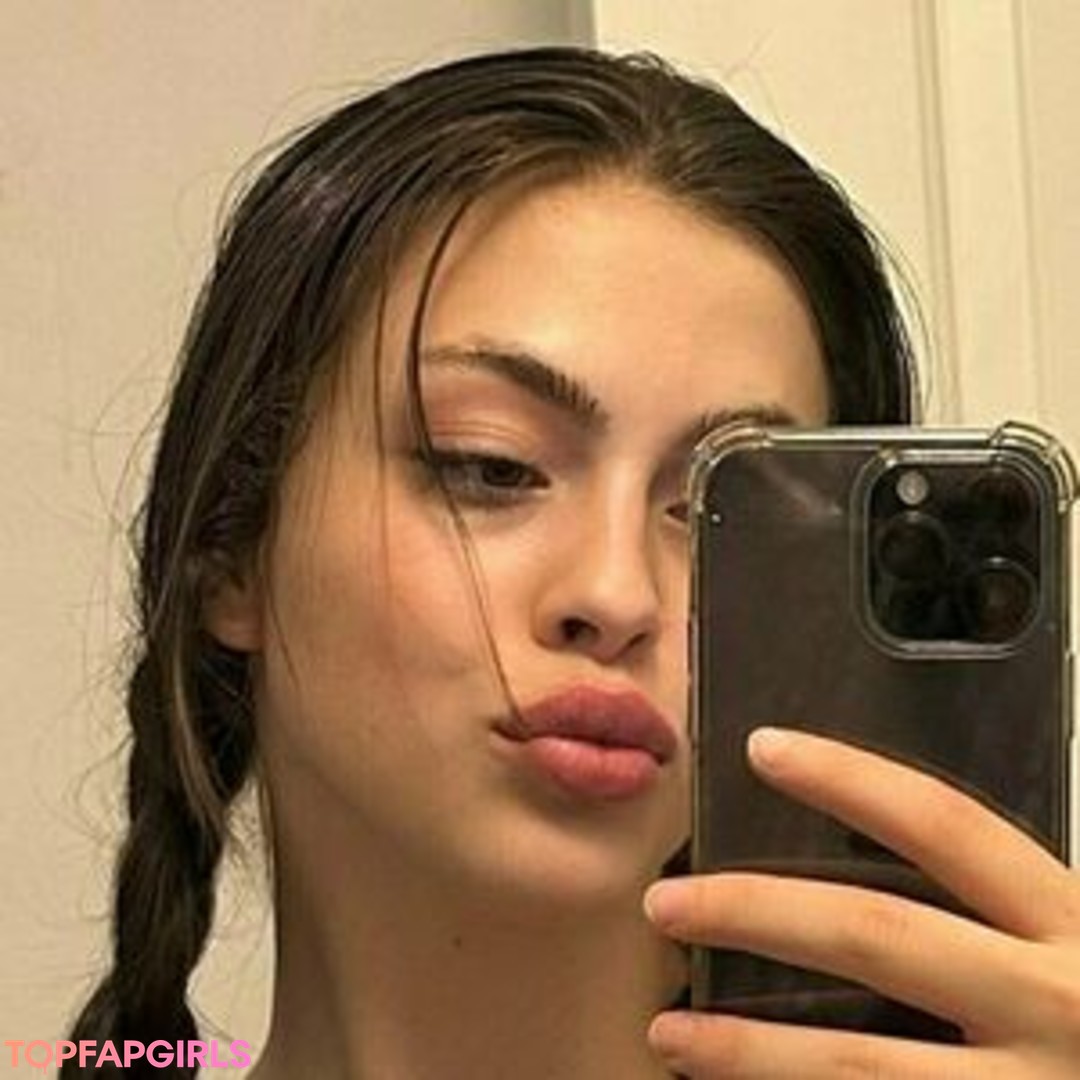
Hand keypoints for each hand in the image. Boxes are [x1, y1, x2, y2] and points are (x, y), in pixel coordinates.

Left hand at [643, 727, 1079, 1077]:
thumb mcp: (1076, 946)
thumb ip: (1002, 913)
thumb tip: (854, 859)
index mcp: (1072, 922)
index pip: (945, 826)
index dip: (851, 778)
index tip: (763, 748)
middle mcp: (1056, 1001)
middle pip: (876, 934)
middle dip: (757, 912)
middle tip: (665, 903)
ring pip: (860, 1066)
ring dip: (749, 1049)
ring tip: (668, 1034)